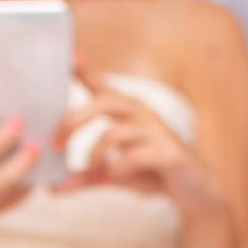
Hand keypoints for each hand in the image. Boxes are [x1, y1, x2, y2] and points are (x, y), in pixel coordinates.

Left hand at [52, 62, 225, 215]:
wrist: (196, 190)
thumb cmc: (152, 173)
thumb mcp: (114, 175)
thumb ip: (85, 178)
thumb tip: (51, 188)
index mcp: (126, 113)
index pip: (102, 87)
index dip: (85, 71)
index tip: (68, 57)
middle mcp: (141, 115)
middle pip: (103, 102)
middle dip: (73, 120)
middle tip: (55, 143)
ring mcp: (156, 132)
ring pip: (115, 131)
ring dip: (94, 154)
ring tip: (90, 172)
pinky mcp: (168, 153)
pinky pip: (134, 155)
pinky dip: (116, 168)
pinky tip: (112, 177)